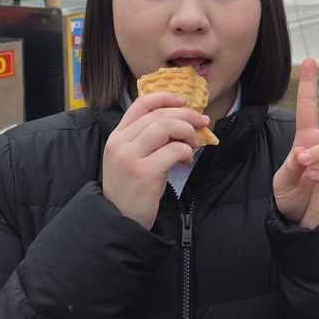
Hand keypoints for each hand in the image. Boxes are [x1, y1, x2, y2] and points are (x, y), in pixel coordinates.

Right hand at [102, 92, 207, 228]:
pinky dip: (186, 151)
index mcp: (117, 136)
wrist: (120, 221)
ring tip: (194, 144)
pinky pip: (174, 150)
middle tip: (202, 122)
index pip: (141, 104)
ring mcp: (130, 157)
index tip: (184, 100)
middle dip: (186, 115)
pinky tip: (186, 161)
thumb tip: (181, 123)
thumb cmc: (131, 190)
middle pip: (159, 115)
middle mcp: (120, 143)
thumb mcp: (132, 159)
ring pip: (166, 127)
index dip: (165, 97)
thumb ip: (148, 140)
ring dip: (187, 132)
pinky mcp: (144, 172)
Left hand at [273, 57, 318, 229]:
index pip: (309, 106)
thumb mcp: (282, 179)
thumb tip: (305, 152)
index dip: (308, 84)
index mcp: (309, 139)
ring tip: (303, 162)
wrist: (304, 225)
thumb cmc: (294, 199)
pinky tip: (311, 176)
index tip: (310, 61)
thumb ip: (291, 164)